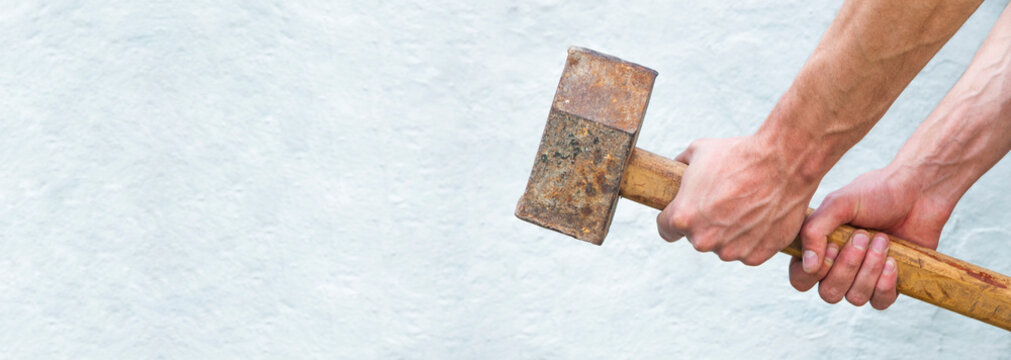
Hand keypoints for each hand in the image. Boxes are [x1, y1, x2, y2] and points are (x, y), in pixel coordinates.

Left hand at [656, 136, 818, 264]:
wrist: (784, 162)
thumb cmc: (740, 155)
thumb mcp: (697, 152)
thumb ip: (680, 168)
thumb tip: (674, 171)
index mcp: (682, 217)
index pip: (665, 229)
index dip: (673, 218)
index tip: (684, 212)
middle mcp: (703, 240)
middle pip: (697, 237)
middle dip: (705, 223)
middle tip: (724, 201)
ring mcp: (730, 251)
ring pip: (722, 246)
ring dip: (729, 232)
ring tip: (746, 205)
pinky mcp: (755, 256)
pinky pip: (747, 250)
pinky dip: (752, 238)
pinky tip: (760, 216)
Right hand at [791, 166, 950, 308]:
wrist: (920, 192)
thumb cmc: (876, 192)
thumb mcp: (838, 204)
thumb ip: (814, 231)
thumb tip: (808, 265)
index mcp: (818, 248)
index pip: (801, 278)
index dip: (815, 271)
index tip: (834, 245)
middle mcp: (837, 266)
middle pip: (828, 293)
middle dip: (848, 267)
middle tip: (863, 236)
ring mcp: (863, 277)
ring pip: (855, 298)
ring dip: (869, 270)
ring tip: (883, 240)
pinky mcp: (889, 284)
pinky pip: (879, 303)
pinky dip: (885, 284)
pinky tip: (893, 261)